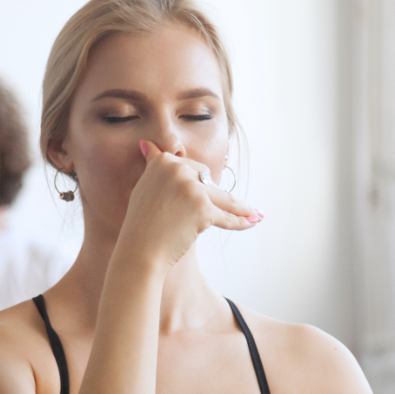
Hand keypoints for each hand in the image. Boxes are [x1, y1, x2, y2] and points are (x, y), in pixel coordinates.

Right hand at [116, 140, 261, 270]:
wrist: (139, 250)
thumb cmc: (141, 223)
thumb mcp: (145, 186)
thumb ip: (154, 165)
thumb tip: (148, 143)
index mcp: (164, 161)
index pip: (194, 169)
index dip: (202, 184)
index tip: (211, 191)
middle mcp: (178, 169)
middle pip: (209, 182)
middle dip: (218, 196)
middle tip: (235, 206)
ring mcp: (192, 188)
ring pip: (223, 198)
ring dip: (241, 207)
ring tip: (255, 212)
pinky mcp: (202, 208)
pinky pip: (226, 217)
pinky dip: (241, 222)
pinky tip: (253, 222)